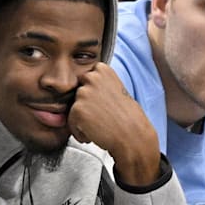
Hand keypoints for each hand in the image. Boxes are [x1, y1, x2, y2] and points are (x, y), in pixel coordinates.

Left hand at [68, 63, 159, 185]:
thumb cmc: (128, 117)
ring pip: (74, 108)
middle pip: (78, 93)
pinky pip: (71, 122)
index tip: (104, 103)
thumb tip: (84, 90)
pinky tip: (95, 133)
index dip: (93, 94)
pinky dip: (80, 131)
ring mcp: (83, 93)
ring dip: (83, 119)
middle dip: (86, 105)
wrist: (132, 135)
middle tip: (101, 116)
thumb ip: (100, 86)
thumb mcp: (116, 90)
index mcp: (102, 70)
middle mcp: (91, 77)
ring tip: (100, 126)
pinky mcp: (77, 109)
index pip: (85, 80)